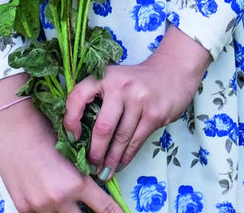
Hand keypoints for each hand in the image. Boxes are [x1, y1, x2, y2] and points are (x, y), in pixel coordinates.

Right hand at [0, 98, 121, 212]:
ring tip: (65, 194)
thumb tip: (94, 186)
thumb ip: (82, 175)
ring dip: (67, 210)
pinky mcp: (23, 208)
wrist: (15, 126)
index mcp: (76, 183)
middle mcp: (59, 199)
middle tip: (90, 205)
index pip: (104, 208)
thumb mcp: (72, 152)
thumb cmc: (46, 130)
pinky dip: (47, 208)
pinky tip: (46, 194)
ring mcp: (39, 206)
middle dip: (88, 212)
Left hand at [63, 25, 211, 178]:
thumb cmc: (137, 80)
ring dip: (111, 160)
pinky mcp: (154, 113)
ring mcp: (140, 99)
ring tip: (104, 172)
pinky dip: (126, 157)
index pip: (78, 96)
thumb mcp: (115, 79)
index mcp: (105, 76)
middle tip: (90, 166)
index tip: (72, 138)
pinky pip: (136, 141)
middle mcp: (121, 85)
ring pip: (120, 138)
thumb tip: (80, 135)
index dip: (70, 120)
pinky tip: (120, 164)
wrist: (173, 71)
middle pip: (102, 127)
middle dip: (95, 152)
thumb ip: (99, 99)